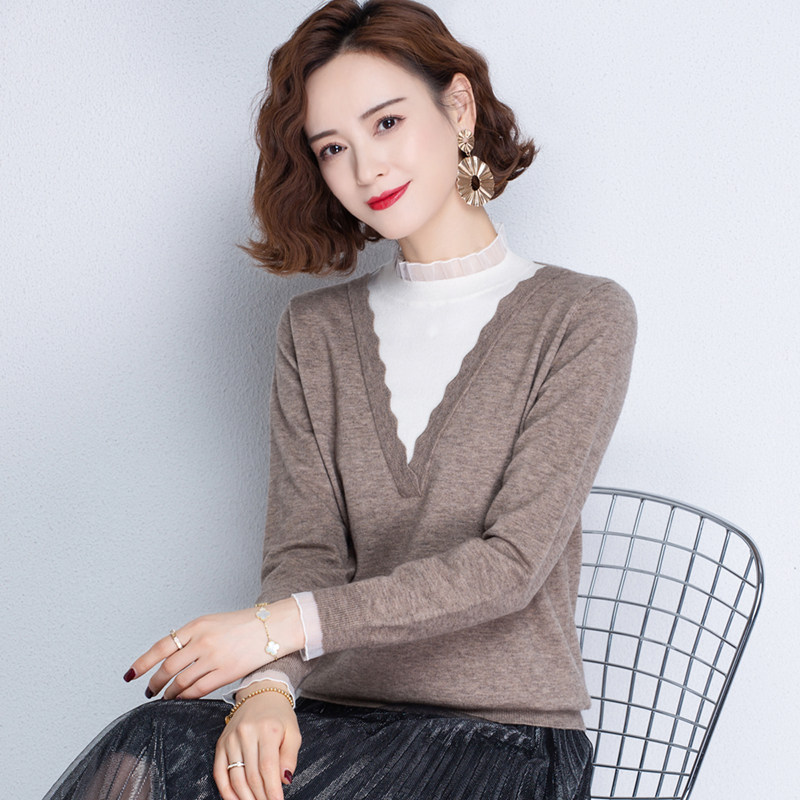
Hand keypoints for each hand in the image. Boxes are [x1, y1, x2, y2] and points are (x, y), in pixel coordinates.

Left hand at [125, 599, 303, 698]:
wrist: (271, 627)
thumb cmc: (243, 624)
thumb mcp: (212, 622)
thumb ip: (192, 636)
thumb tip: (170, 654)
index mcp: (197, 626)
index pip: (162, 646)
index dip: (143, 662)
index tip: (131, 674)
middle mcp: (203, 641)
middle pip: (168, 668)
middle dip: (154, 682)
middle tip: (149, 689)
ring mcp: (214, 658)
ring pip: (181, 682)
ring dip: (169, 693)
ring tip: (164, 697)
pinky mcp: (226, 673)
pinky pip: (198, 690)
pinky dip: (185, 697)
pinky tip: (181, 698)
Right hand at [214, 682, 300, 799]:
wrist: (261, 694)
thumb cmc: (279, 716)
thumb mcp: (293, 732)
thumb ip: (290, 756)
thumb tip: (284, 781)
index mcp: (268, 729)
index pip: (268, 767)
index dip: (272, 790)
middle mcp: (247, 733)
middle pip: (251, 775)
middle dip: (260, 796)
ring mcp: (231, 738)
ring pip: (235, 777)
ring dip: (245, 797)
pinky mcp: (221, 743)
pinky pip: (219, 772)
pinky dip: (226, 791)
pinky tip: (236, 799)